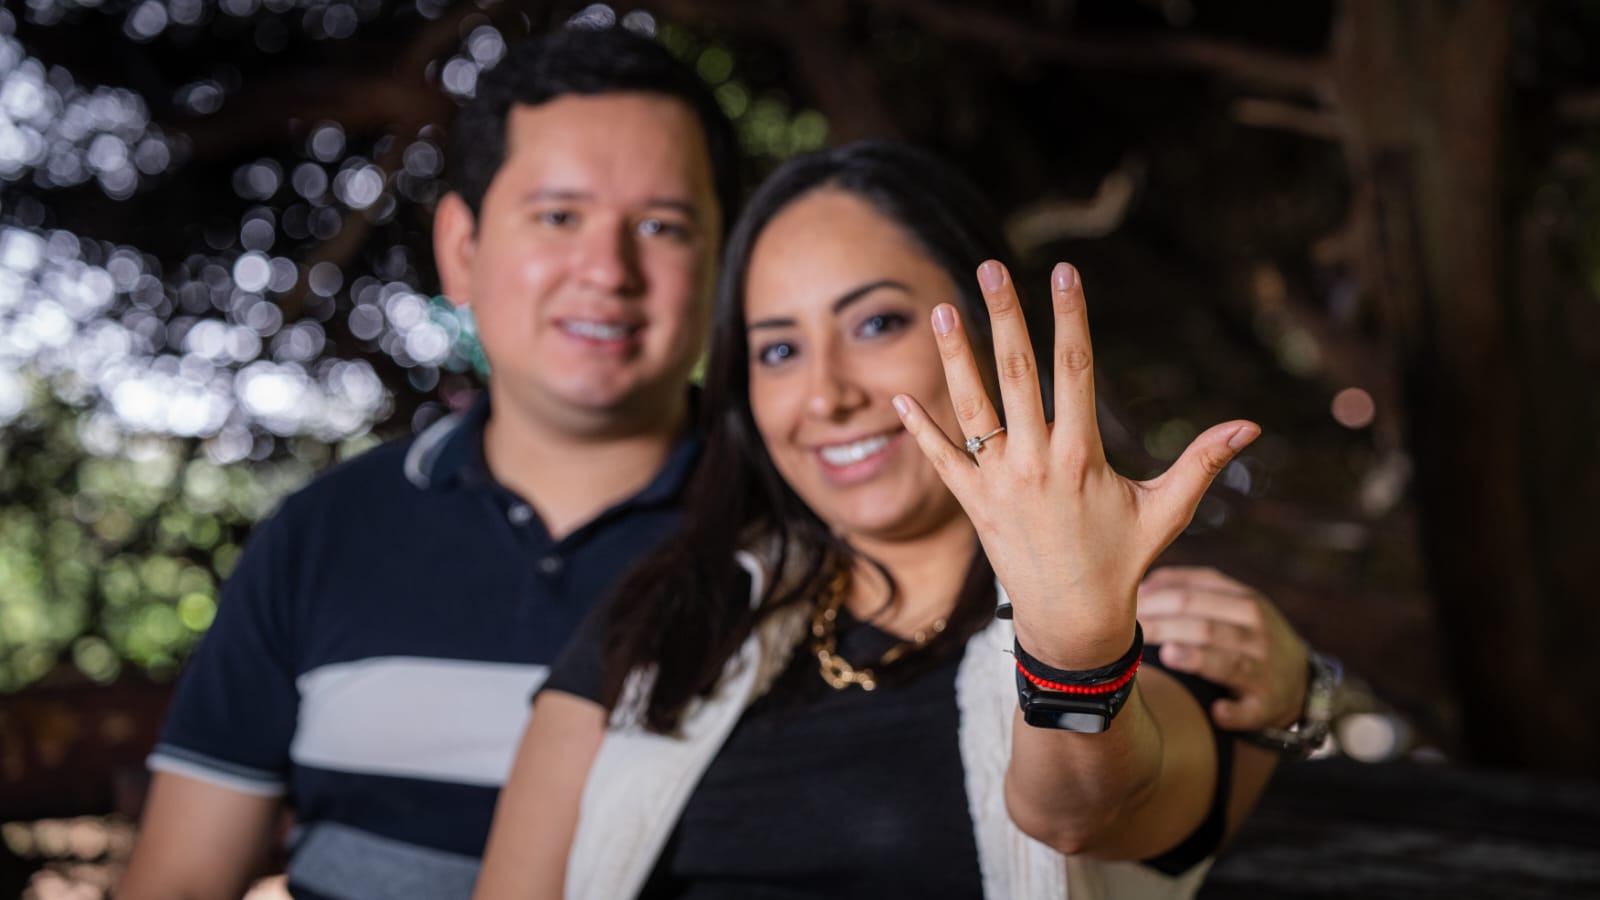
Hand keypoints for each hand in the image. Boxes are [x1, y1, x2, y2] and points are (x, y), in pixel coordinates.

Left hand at [892, 260, 1259, 664]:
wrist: (1071, 621)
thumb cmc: (1123, 562)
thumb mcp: (1167, 512)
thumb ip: (1201, 462)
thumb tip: (1251, 426)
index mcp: (1081, 455)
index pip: (1075, 370)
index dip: (1070, 317)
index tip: (1064, 272)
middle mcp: (1034, 461)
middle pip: (1016, 373)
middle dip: (1005, 316)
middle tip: (991, 268)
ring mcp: (997, 482)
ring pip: (971, 407)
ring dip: (955, 356)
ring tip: (942, 310)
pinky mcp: (972, 504)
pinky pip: (941, 459)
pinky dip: (921, 429)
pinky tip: (899, 395)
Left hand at [1137, 566, 1308, 730]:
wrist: (1299, 679)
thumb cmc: (1248, 634)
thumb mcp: (1233, 601)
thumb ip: (1191, 586)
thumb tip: (1142, 583)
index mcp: (1246, 602)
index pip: (1192, 595)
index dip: (1154, 600)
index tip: (1123, 607)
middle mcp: (1257, 634)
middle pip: (1204, 627)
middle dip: (1162, 627)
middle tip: (1126, 633)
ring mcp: (1264, 670)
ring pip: (1226, 662)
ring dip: (1196, 659)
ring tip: (1166, 655)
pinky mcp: (1266, 706)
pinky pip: (1249, 711)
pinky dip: (1233, 712)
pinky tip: (1217, 711)